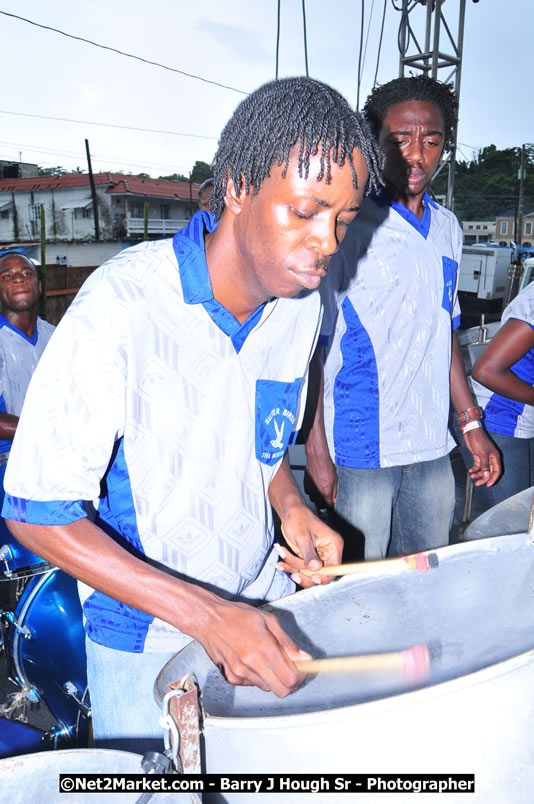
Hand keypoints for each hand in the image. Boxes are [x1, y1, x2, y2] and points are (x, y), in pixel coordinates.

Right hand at [195, 596, 309, 696]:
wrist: (209, 620)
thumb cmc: (237, 616)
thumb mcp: (268, 620)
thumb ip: (287, 642)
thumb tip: (303, 657)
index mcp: (264, 648)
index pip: (291, 678)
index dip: (301, 677)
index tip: (302, 670)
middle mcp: (252, 664)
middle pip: (282, 691)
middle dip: (290, 683)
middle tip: (291, 671)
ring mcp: (241, 673)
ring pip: (267, 688)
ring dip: (274, 679)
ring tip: (269, 660)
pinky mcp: (232, 678)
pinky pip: (253, 684)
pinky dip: (258, 676)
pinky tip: (254, 661)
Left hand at [275, 502, 342, 586]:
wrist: (289, 512)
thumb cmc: (298, 517)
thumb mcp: (303, 536)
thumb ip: (309, 553)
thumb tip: (315, 568)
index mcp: (334, 544)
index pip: (335, 567)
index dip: (326, 576)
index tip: (314, 578)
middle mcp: (328, 552)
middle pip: (321, 574)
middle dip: (305, 574)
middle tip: (294, 575)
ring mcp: (317, 556)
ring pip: (308, 572)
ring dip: (293, 567)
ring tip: (282, 554)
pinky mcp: (307, 557)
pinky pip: (300, 568)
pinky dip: (290, 566)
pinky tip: (281, 562)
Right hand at [305, 450, 337, 507]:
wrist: (317, 457)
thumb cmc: (326, 466)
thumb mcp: (335, 479)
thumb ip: (334, 492)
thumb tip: (334, 499)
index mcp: (326, 492)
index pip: (328, 506)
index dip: (330, 507)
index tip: (331, 506)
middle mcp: (317, 492)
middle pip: (319, 504)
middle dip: (324, 503)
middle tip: (327, 498)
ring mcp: (310, 488)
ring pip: (313, 499)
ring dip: (317, 498)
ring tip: (321, 491)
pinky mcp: (305, 484)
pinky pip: (308, 492)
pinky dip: (312, 491)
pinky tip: (316, 486)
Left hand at [463, 427, 500, 486]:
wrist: (471, 431)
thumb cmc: (479, 439)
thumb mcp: (482, 454)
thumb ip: (485, 466)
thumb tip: (487, 476)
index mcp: (495, 457)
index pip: (497, 471)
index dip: (493, 479)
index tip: (488, 484)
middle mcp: (490, 458)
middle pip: (489, 472)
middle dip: (484, 478)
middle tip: (478, 483)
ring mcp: (484, 457)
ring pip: (482, 469)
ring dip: (478, 474)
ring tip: (472, 476)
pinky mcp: (477, 456)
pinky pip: (477, 465)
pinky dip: (474, 469)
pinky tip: (470, 471)